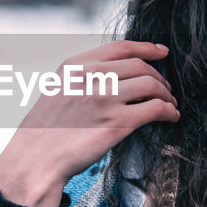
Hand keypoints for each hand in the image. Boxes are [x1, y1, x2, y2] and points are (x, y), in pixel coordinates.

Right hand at [0, 39, 178, 206]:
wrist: (35, 159)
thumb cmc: (45, 130)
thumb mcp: (58, 89)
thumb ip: (83, 77)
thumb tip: (116, 74)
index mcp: (76, 66)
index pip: (121, 47)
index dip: (147, 48)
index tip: (162, 53)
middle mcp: (92, 77)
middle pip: (140, 66)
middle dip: (160, 76)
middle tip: (167, 88)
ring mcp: (106, 98)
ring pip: (152, 85)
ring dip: (167, 94)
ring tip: (170, 103)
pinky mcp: (118, 123)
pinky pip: (155, 109)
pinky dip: (168, 111)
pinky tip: (171, 117)